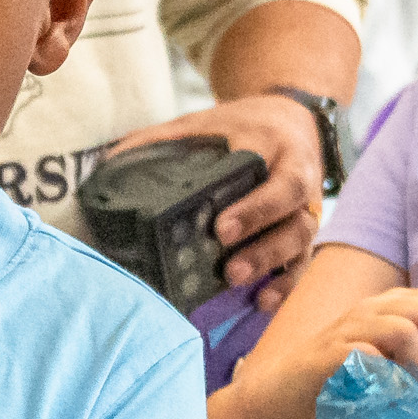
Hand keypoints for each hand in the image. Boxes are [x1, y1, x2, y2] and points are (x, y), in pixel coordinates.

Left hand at [109, 91, 327, 285]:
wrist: (290, 117)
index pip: (273, 177)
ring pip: (301, 239)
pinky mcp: (304, 229)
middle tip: (228, 268)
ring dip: (271, 265)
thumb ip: (161, 139)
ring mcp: (306, 206)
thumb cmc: (241, 124)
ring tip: (238, 283)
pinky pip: (302, 260)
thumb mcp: (204, 121)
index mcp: (274, 146)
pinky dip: (286, 283)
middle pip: (293, 215)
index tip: (219, 229)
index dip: (254, 207)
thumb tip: (111, 163)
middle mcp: (300, 177)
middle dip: (262, 243)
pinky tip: (263, 301)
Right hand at [235, 269, 417, 416]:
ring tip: (410, 387)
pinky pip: (370, 355)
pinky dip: (387, 378)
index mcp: (397, 305)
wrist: (286, 398)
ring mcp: (350, 328)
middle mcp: (375, 308)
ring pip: (406, 328)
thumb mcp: (398, 364)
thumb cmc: (352, 384)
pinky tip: (385, 393)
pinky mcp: (330, 354)